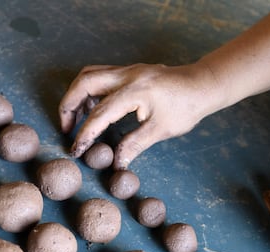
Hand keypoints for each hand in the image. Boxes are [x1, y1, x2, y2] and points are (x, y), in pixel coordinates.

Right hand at [58, 62, 225, 168]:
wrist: (202, 85)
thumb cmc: (186, 108)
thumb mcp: (160, 131)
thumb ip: (134, 145)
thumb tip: (115, 164)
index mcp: (135, 91)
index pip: (99, 114)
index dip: (85, 134)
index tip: (76, 150)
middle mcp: (127, 75)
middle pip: (84, 82)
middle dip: (68, 105)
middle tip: (66, 129)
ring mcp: (128, 70)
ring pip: (89, 74)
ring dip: (77, 95)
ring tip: (77, 119)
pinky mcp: (129, 71)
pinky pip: (100, 75)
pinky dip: (90, 90)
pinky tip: (93, 108)